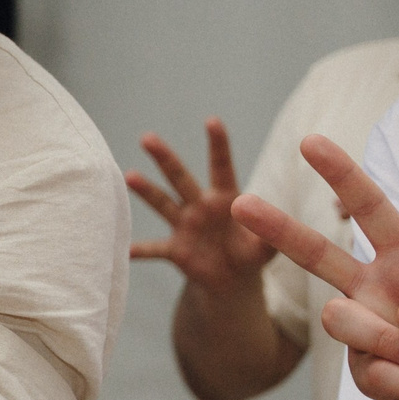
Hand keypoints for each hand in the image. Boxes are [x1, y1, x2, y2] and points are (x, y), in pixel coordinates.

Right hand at [127, 119, 273, 292]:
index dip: (218, 144)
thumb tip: (272, 219)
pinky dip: (140, 250)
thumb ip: (270, 235)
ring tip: (129, 176)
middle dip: (165, 157)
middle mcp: (200, 205)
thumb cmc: (250, 253)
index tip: (212, 121)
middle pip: (180, 177)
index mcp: (225, 198)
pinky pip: (154, 249)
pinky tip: (125, 250)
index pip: (221, 166)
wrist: (232, 278)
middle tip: (147, 138)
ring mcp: (185, 225)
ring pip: (162, 203)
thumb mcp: (265, 248)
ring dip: (146, 191)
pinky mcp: (175, 250)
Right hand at [230, 136, 398, 399]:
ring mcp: (364, 328)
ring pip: (339, 320)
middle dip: (277, 228)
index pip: (370, 210)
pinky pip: (375, 373)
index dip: (341, 175)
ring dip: (385, 341)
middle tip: (238, 202)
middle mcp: (375, 287)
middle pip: (316, 254)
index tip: (310, 142)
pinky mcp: (364, 371)